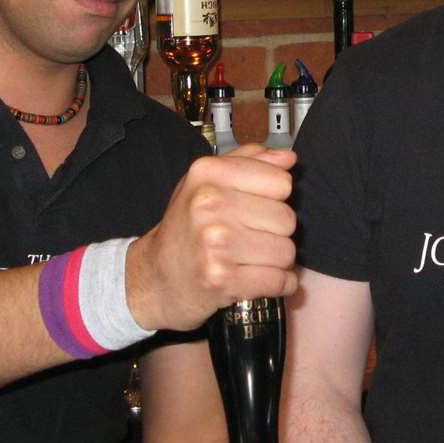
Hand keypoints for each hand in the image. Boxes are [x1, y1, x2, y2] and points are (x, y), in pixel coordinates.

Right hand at [127, 144, 297, 330]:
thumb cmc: (186, 228)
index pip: (281, 181)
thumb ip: (248, 162)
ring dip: (278, 261)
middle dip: (277, 233)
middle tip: (253, 238)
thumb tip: (288, 158)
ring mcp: (215, 242)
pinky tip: (263, 279)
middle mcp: (210, 203)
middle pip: (287, 218)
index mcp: (208, 172)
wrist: (155, 278)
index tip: (261, 207)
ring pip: (286, 251)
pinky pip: (279, 280)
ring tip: (254, 259)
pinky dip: (280, 284)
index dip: (276, 198)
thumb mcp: (206, 182)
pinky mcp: (222, 278)